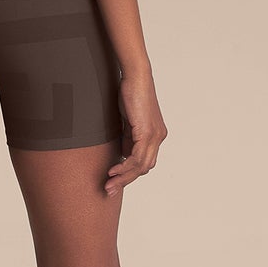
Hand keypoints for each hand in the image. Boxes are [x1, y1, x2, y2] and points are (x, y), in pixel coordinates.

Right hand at [104, 69, 166, 196]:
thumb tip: (122, 155)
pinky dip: (125, 166)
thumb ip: (128, 138)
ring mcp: (155, 135)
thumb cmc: (130, 94)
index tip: (114, 180)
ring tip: (108, 184)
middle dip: (125, 180)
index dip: (130, 173)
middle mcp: (159, 137)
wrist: (136, 77)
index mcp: (156, 135)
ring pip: (141, 166)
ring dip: (123, 177)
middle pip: (144, 168)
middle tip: (109, 189)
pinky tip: (113, 170)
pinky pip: (137, 156)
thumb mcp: (128, 121)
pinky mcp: (147, 132)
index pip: (144, 162)